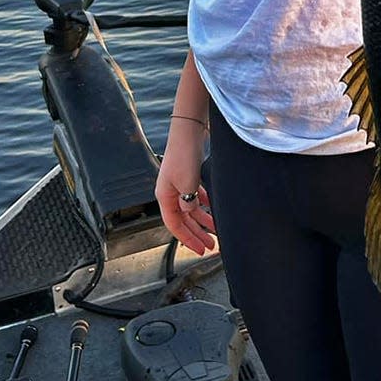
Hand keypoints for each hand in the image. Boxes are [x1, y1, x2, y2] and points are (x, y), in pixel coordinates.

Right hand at [155, 133, 216, 256]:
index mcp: (164, 197)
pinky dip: (204, 203)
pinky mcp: (189, 174)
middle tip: (210, 245)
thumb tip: (190, 214)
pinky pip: (196, 195)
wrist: (189, 130)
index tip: (200, 250)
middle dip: (197, 233)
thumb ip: (188, 202)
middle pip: (183, 219)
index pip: (174, 225)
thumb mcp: (186, 184)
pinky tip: (213, 207)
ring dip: (203, 220)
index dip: (187, 239)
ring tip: (216, 229)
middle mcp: (170, 192)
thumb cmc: (183, 155)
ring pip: (191, 208)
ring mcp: (179, 183)